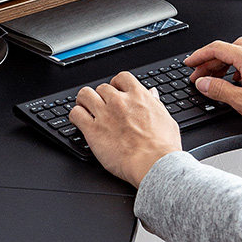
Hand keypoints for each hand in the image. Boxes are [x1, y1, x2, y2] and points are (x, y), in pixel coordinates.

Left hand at [69, 72, 182, 186]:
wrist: (153, 163)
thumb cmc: (162, 146)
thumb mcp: (166, 119)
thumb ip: (155, 103)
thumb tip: (151, 94)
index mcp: (138, 96)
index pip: (121, 78)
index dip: (116, 84)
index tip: (115, 91)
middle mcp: (119, 101)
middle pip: (101, 87)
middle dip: (100, 96)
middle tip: (100, 105)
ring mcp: (104, 114)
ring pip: (85, 95)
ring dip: (84, 101)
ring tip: (85, 108)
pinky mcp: (92, 130)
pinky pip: (76, 114)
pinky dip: (75, 116)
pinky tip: (79, 121)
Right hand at [185, 37, 241, 130]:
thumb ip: (219, 90)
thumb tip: (203, 83)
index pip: (216, 49)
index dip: (199, 56)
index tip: (190, 63)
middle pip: (227, 49)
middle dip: (210, 61)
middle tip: (200, 75)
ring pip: (239, 52)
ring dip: (225, 63)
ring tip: (217, 79)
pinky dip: (239, 66)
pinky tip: (238, 81)